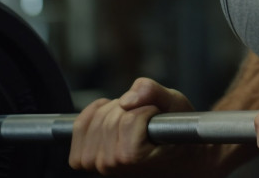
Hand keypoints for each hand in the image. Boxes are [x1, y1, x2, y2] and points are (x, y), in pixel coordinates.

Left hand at [69, 77, 194, 175]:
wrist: (176, 161)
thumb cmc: (178, 136)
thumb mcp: (176, 105)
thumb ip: (155, 94)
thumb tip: (127, 99)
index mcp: (132, 158)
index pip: (130, 117)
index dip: (148, 109)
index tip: (158, 119)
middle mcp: (110, 165)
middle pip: (111, 116)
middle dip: (131, 107)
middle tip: (146, 118)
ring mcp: (96, 163)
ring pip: (97, 117)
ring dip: (114, 110)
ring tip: (132, 120)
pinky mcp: (85, 159)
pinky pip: (80, 125)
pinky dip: (94, 113)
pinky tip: (111, 116)